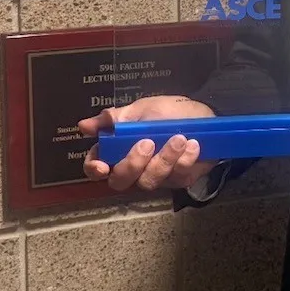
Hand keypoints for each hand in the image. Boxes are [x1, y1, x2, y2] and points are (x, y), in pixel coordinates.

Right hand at [78, 95, 216, 192]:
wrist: (205, 114)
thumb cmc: (170, 111)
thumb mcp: (141, 109)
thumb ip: (114, 119)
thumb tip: (84, 125)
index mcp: (120, 149)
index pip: (97, 167)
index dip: (95, 168)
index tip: (103, 165)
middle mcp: (135, 167)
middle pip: (120, 181)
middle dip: (132, 164)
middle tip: (148, 142)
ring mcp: (157, 176)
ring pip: (149, 181)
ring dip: (164, 158)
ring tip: (179, 138)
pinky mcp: (179, 180)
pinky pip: (177, 177)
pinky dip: (185, 160)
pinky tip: (193, 145)